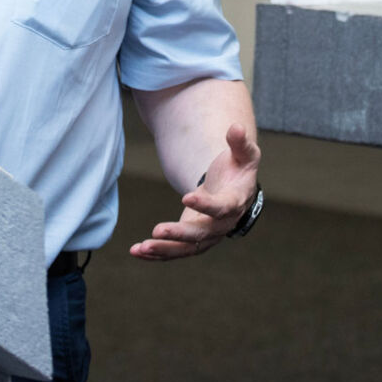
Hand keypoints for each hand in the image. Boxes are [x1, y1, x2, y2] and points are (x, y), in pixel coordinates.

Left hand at [129, 123, 259, 260]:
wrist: (236, 191)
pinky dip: (156, 254)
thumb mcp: (244, 155)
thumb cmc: (239, 170)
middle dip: (178, 234)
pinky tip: (136, 251)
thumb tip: (237, 127)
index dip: (205, 205)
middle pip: (200, 234)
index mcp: (234, 203)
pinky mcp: (192, 240)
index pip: (220, 208)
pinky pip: (175, 251)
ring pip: (185, 248)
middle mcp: (221, 225)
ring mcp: (206, 236)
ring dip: (163, 249)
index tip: (186, 197)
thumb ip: (240, 143)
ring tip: (140, 247)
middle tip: (157, 230)